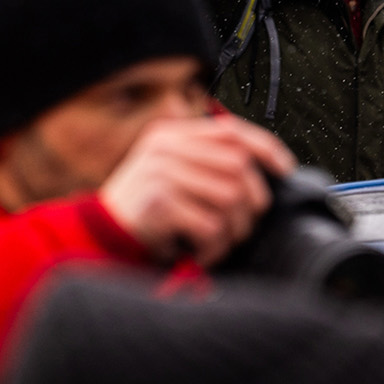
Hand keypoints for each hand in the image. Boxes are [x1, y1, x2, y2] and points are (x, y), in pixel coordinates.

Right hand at [98, 115, 294, 265]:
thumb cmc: (145, 211)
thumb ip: (208, 162)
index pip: (232, 131)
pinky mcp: (159, 203)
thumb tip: (263, 170)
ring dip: (232, 231)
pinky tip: (198, 252)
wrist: (97, 235)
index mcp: (172, 135)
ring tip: (215, 242)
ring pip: (231, 198)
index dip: (266, 148)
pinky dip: (213, 247)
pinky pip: (210, 226)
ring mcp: (161, 173)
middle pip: (239, 169)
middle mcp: (166, 148)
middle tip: (238, 227)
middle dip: (250, 205)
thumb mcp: (172, 173)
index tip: (285, 168)